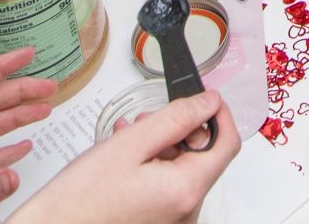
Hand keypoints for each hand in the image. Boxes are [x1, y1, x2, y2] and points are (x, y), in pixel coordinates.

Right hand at [12, 94, 240, 223]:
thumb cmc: (80, 199)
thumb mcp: (129, 144)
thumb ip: (175, 118)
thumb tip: (208, 102)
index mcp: (186, 191)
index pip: (228, 144)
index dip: (218, 114)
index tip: (203, 98)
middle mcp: (186, 211)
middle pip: (202, 156)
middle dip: (179, 130)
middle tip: (147, 119)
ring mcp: (173, 220)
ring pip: (182, 170)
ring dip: (161, 146)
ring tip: (128, 137)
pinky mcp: (159, 223)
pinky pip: (167, 187)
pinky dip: (152, 166)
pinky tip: (127, 157)